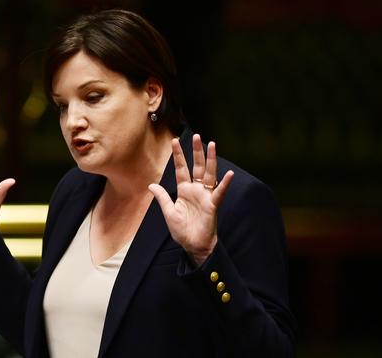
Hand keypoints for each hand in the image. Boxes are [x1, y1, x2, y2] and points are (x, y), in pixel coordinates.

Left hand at [149, 134, 233, 266]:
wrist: (193, 245)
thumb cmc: (182, 230)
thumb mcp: (168, 212)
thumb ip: (162, 198)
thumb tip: (152, 185)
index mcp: (184, 190)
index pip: (181, 169)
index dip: (178, 155)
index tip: (175, 141)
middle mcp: (196, 190)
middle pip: (196, 166)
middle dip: (196, 151)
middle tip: (197, 136)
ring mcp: (205, 196)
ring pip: (208, 174)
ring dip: (211, 160)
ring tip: (212, 145)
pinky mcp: (212, 205)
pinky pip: (219, 193)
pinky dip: (224, 184)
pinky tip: (229, 174)